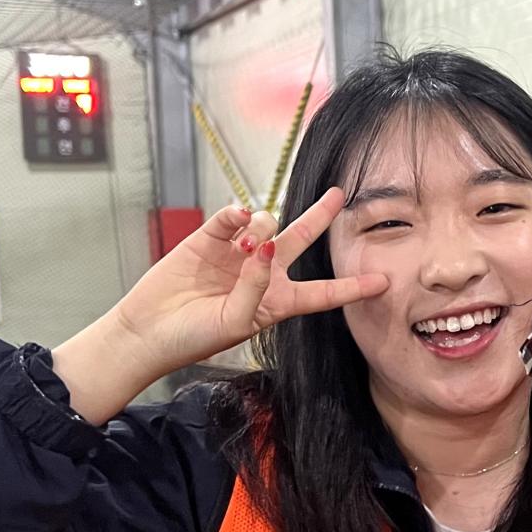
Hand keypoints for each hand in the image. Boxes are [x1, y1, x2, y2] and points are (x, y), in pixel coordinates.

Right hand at [54, 189, 388, 422]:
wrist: (147, 330)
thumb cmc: (195, 336)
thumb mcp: (236, 321)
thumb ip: (257, 285)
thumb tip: (265, 243)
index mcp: (278, 302)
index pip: (322, 293)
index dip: (352, 286)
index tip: (383, 281)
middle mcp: (263, 273)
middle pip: (301, 240)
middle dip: (320, 216)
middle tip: (339, 194)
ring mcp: (237, 252)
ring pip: (265, 223)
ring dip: (261, 227)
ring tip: (242, 249)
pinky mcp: (209, 237)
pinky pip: (231, 216)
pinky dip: (235, 215)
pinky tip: (233, 221)